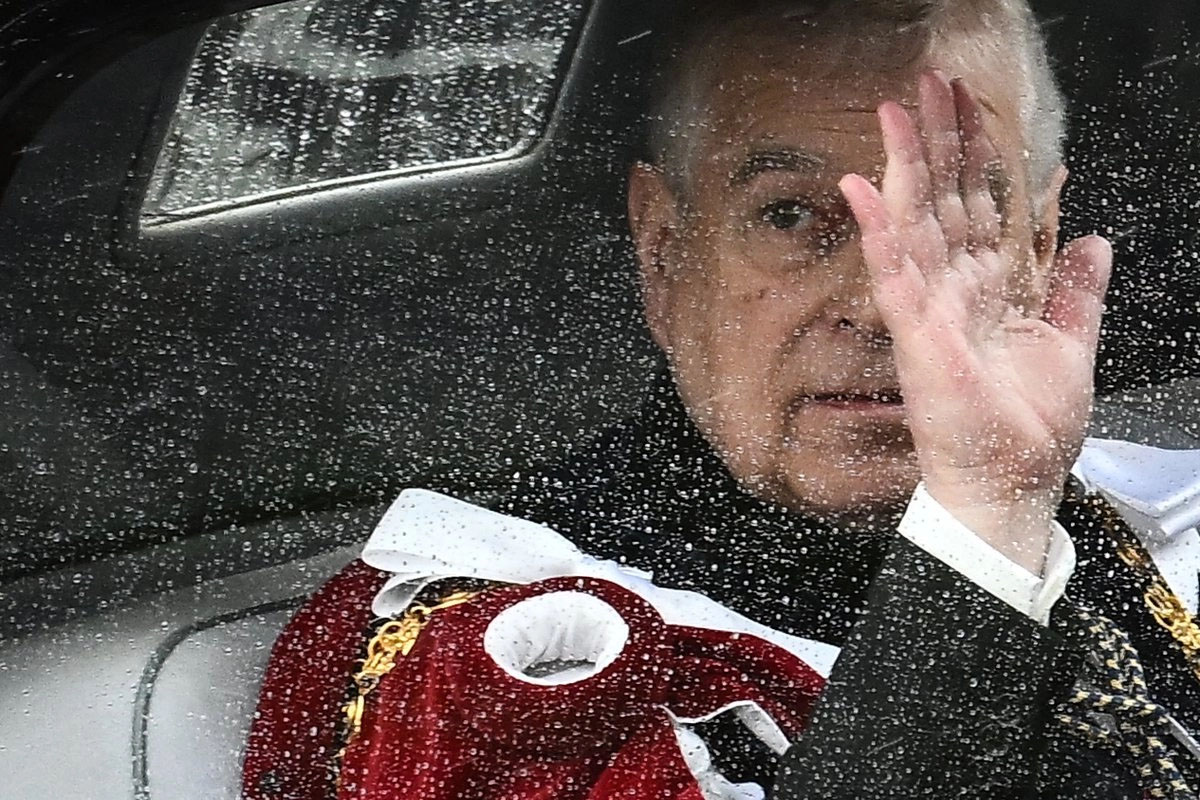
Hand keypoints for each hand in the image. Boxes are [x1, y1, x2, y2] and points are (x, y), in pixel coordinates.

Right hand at [838, 71, 1112, 572]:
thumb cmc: (1029, 428)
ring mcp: (930, 309)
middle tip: (929, 82)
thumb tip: (1091, 236)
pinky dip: (879, 232)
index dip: (977, 154)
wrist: (1012, 482)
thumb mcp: (1071, 344)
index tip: (972, 104)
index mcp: (990, 288)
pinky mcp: (918, 336)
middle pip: (944, 200)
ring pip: (915, 224)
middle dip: (938, 139)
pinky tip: (863, 190)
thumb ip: (1076, 289)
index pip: (980, 205)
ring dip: (904, 167)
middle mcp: (954, 290)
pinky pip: (894, 276)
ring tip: (894, 112)